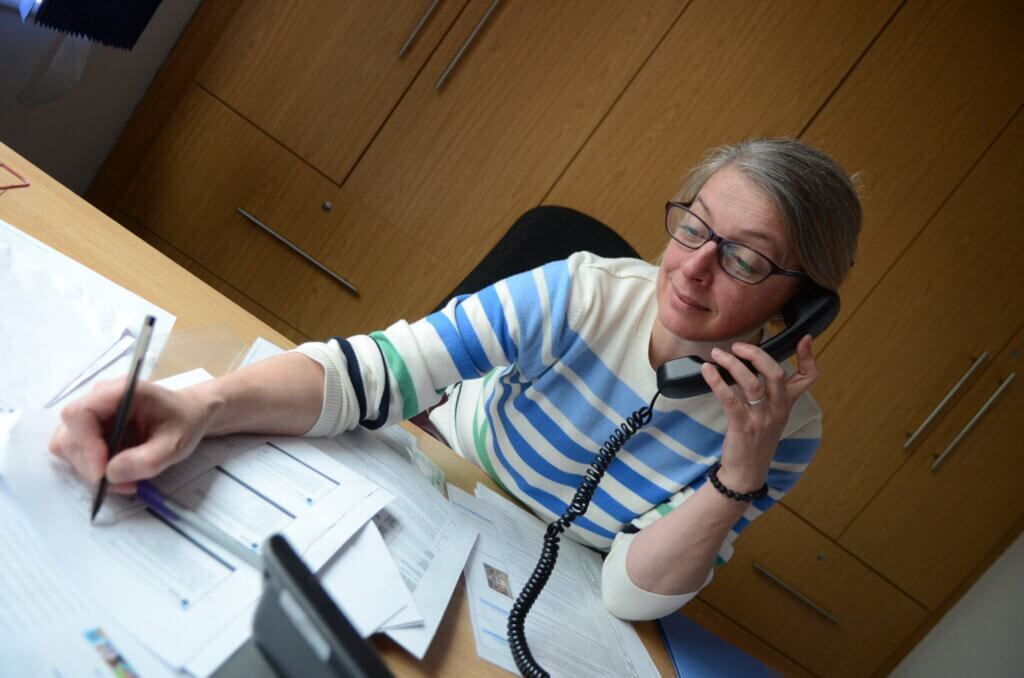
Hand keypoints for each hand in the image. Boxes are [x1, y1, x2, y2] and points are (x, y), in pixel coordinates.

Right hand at [48, 378, 213, 493]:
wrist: (189, 415)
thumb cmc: (184, 422)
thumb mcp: (175, 443)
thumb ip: (147, 459)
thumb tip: (110, 474)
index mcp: (120, 391)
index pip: (79, 413)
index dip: (85, 445)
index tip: (103, 472)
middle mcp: (99, 398)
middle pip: (70, 434)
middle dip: (90, 465)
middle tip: (121, 483)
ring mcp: (92, 414)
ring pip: (69, 446)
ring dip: (91, 470)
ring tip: (126, 481)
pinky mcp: (91, 430)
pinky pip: (78, 453)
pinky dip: (94, 470)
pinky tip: (120, 475)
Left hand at [700, 335, 818, 491]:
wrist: (747, 473)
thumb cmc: (755, 440)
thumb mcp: (770, 416)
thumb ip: (769, 394)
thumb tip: (752, 366)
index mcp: (786, 404)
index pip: (808, 378)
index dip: (808, 357)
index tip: (804, 338)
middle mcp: (778, 410)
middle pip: (776, 374)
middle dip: (757, 354)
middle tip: (737, 346)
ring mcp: (762, 419)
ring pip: (752, 383)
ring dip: (733, 364)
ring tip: (717, 354)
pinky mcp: (743, 427)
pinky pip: (730, 399)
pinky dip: (717, 382)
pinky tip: (707, 371)